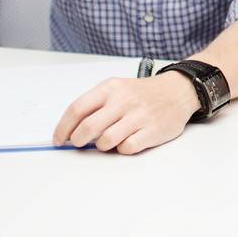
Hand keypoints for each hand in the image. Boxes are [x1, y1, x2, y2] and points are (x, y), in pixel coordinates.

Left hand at [51, 73, 200, 154]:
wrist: (178, 90)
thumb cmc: (141, 94)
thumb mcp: (116, 89)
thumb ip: (94, 106)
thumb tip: (70, 131)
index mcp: (110, 88)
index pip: (76, 109)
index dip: (63, 128)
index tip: (59, 140)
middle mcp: (124, 100)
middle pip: (88, 128)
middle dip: (78, 141)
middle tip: (79, 144)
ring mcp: (139, 115)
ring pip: (105, 141)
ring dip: (102, 145)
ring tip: (108, 140)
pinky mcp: (153, 130)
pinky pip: (127, 148)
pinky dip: (122, 149)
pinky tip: (127, 141)